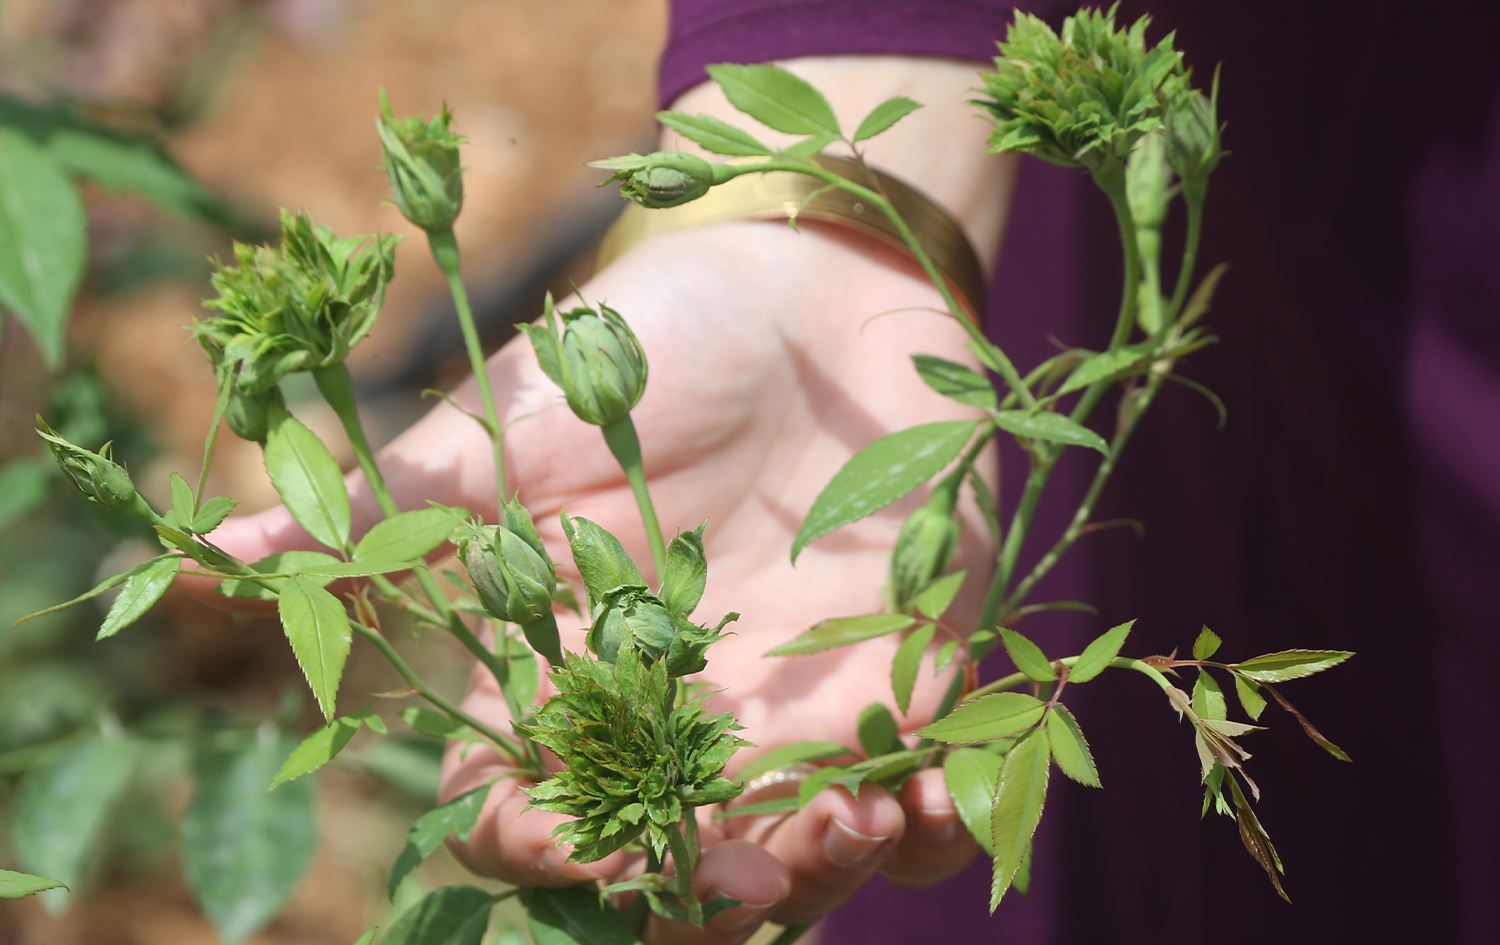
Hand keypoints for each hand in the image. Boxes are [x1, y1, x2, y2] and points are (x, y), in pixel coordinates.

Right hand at [213, 57, 1014, 943]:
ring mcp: (791, 706)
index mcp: (572, 673)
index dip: (543, 850)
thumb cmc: (653, 341)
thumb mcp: (515, 421)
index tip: (579, 835)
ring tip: (852, 818)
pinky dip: (921, 829)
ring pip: (794, 861)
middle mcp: (677, 715)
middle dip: (701, 894)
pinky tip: (920, 796)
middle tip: (751, 864)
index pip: (531, 814)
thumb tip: (214, 558)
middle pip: (669, 873)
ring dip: (821, 871)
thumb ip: (391, 508)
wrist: (811, 279)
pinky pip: (914, 804)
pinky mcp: (899, 678)